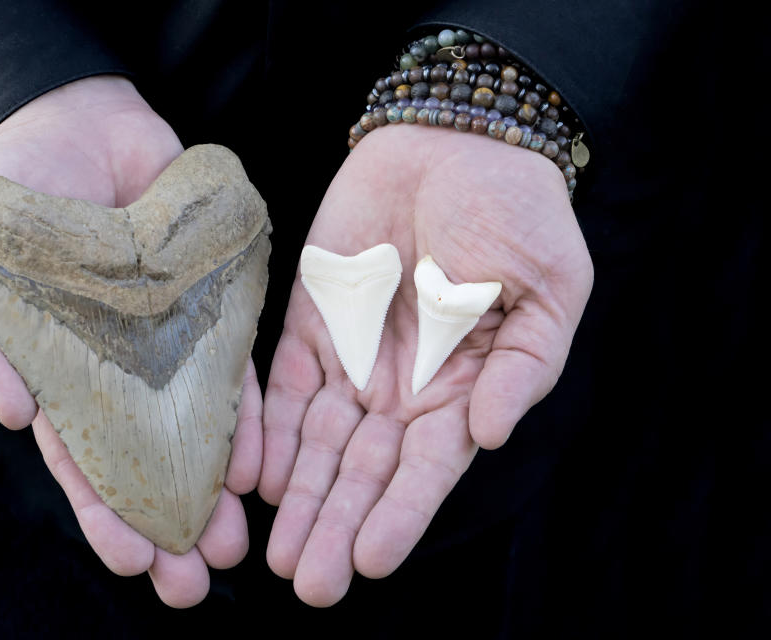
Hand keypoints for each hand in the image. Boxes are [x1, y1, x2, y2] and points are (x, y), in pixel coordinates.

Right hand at [0, 76, 262, 606]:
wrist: (76, 120)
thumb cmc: (14, 198)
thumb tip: (17, 418)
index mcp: (60, 372)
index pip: (84, 458)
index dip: (107, 512)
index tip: (135, 561)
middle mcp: (121, 370)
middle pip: (149, 461)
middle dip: (170, 523)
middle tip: (195, 584)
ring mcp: (170, 341)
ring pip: (198, 429)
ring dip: (217, 487)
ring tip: (238, 542)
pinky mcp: (213, 305)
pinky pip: (236, 369)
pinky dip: (249, 416)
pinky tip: (261, 466)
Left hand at [259, 123, 592, 605]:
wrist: (456, 140)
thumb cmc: (518, 213)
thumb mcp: (549, 289)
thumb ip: (523, 367)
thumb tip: (487, 436)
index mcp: (464, 389)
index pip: (426, 469)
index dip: (400, 515)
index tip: (368, 560)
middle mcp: (403, 387)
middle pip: (364, 471)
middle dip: (336, 525)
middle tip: (309, 582)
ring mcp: (353, 355)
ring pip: (318, 442)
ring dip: (298, 496)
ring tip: (274, 551)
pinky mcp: (312, 318)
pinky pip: (283, 384)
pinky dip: (266, 429)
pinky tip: (252, 476)